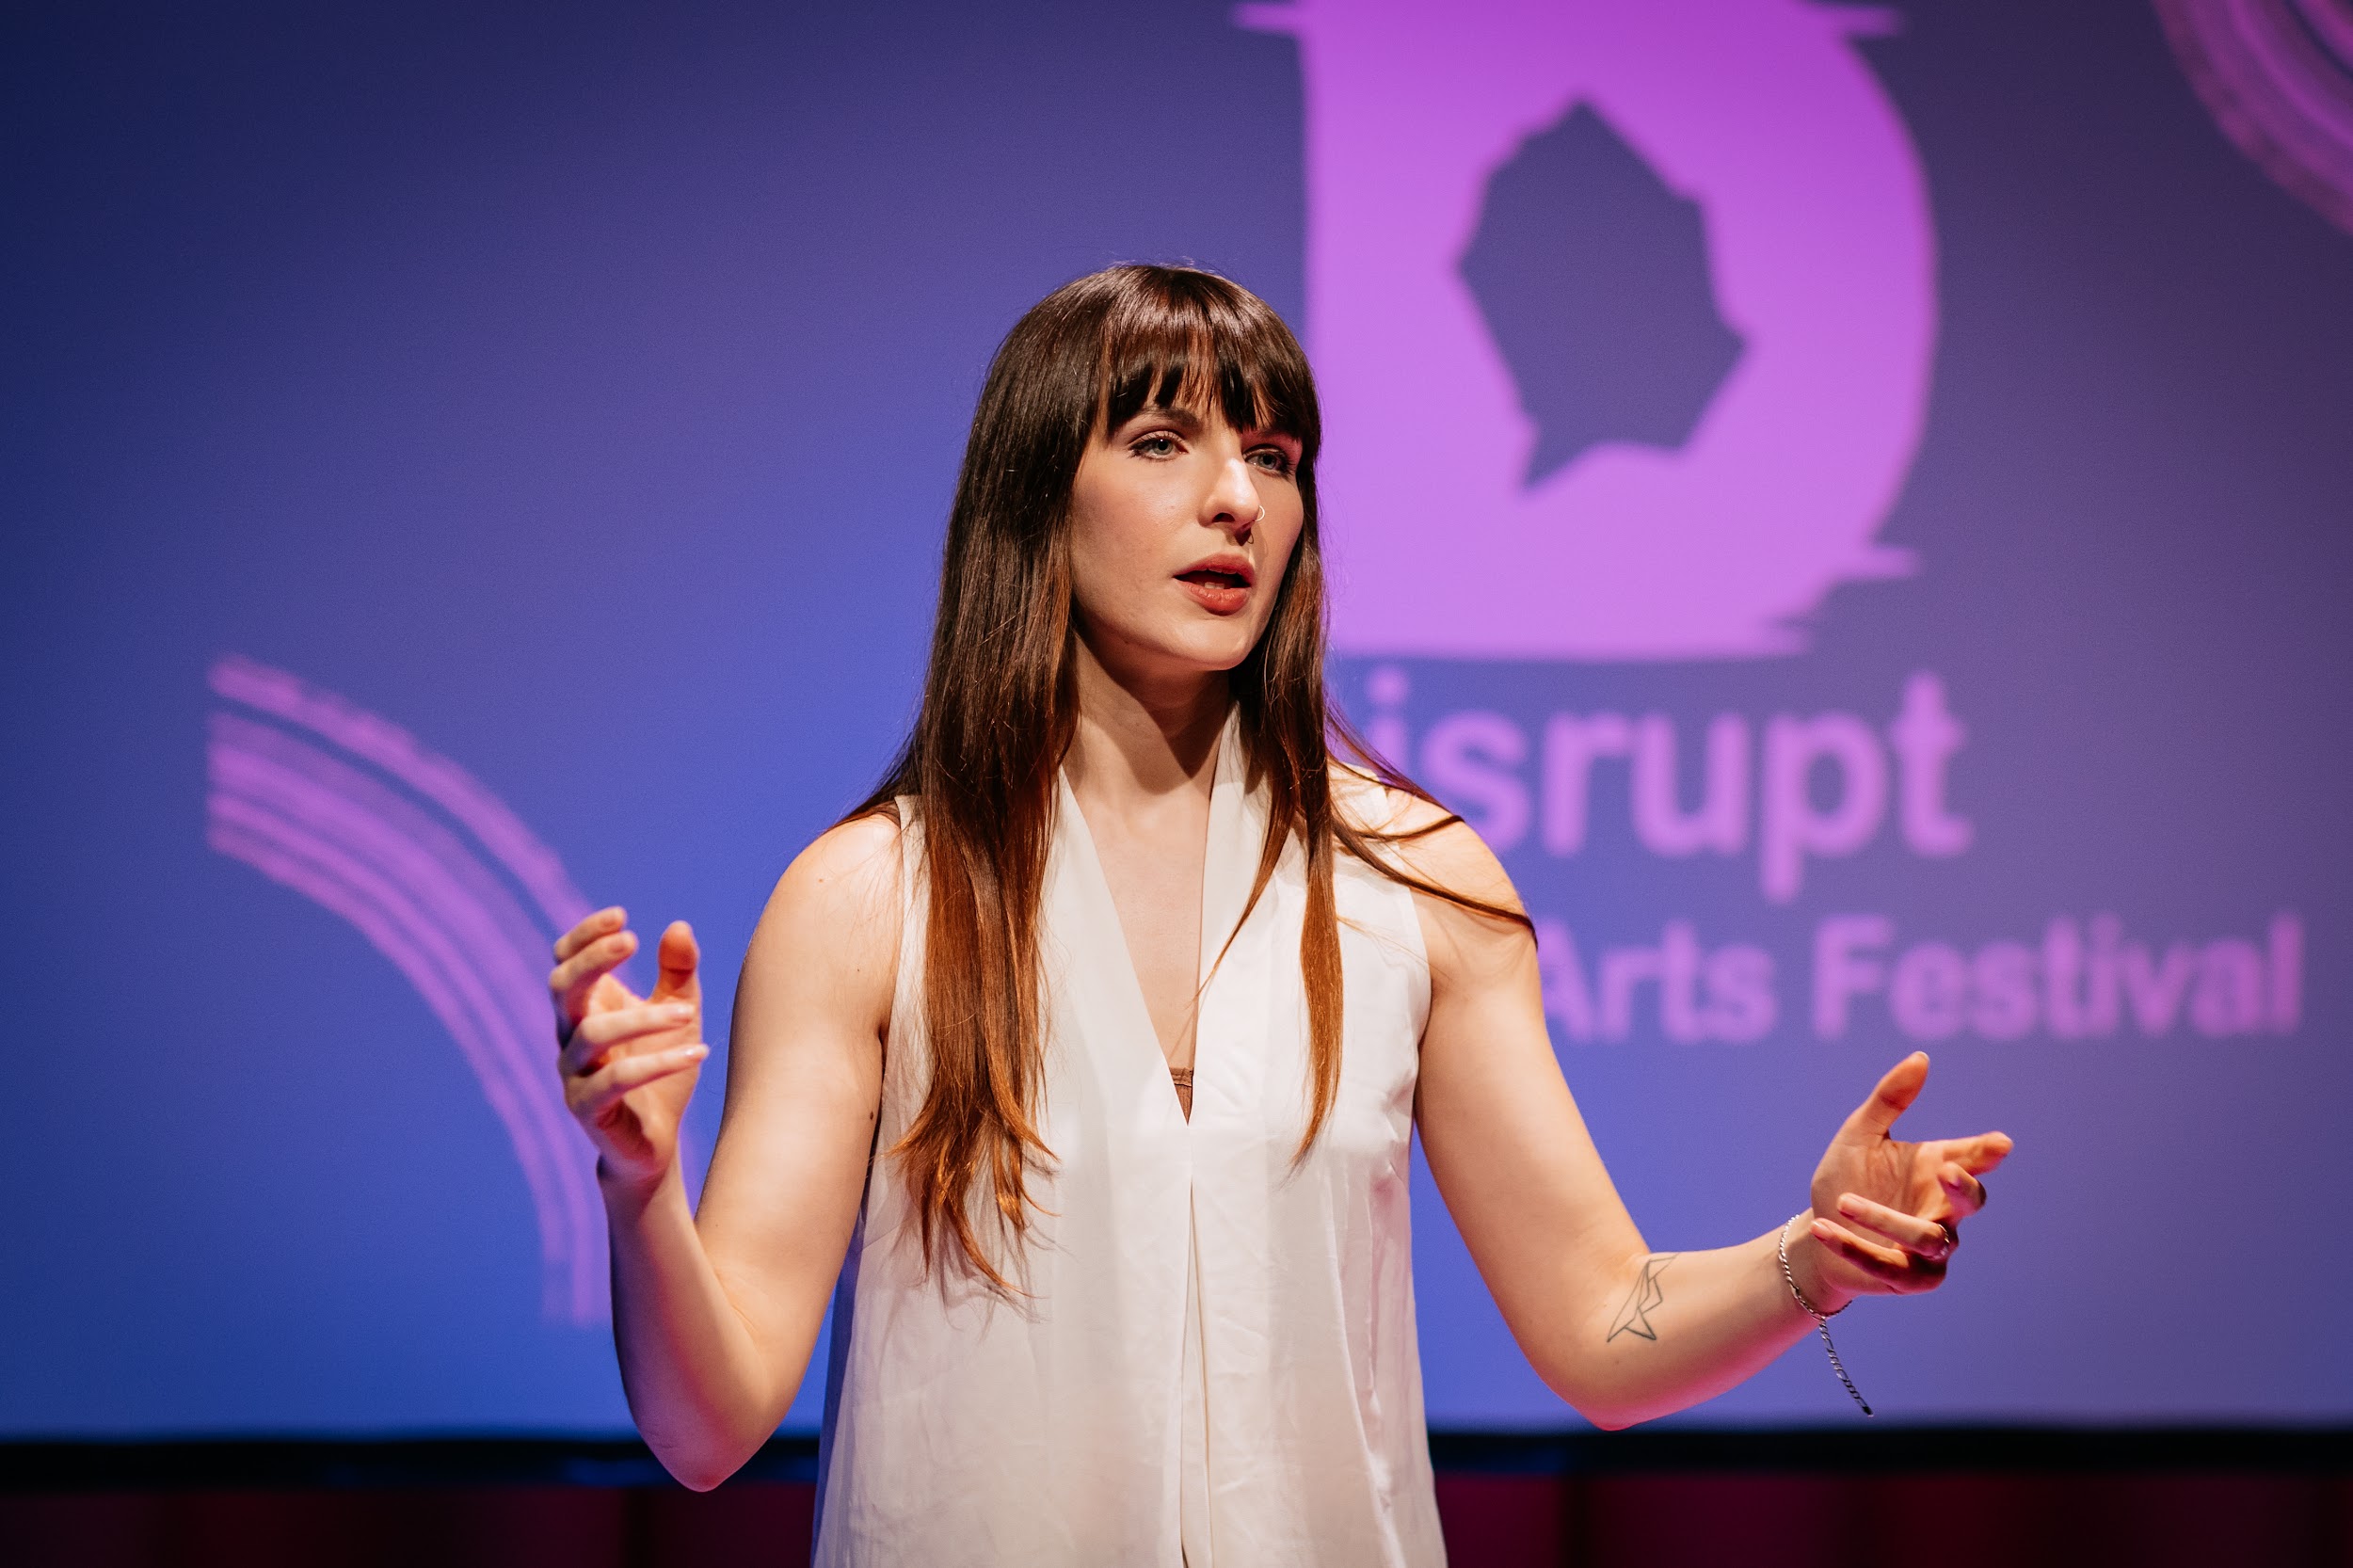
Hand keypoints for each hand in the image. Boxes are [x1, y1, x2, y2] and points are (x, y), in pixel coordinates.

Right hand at [548, 906, 709, 1189]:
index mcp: (585, 1008)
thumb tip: (678, 926)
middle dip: (593, 959)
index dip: (584, 936)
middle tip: (632, 940)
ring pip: (591, 1033)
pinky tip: (696, 1052)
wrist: (654, 1143)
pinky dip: (656, 1064)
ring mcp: (574, 1074)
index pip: (565, 961)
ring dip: (641, 1017)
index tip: (621, 916)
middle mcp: (570, 1037)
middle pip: (561, 987)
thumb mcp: (680, 1014)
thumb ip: (679, 972)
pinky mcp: (588, 1110)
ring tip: (687, 1014)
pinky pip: (614, 1081)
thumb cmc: (660, 1072)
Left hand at [1794, 1052, 2011, 1308]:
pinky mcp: (1907, 1278)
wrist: (1818, 1231)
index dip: (1987, 1152)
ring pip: (1927, 1238)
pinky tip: (1823, 1227)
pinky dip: (1855, 1248)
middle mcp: (1940, 1209)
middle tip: (1946, 1171)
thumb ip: (1889, 1099)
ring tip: (1844, 1201)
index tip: (1999, 1144)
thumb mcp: (1859, 1135)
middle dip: (1963, 1188)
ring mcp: (1929, 1249)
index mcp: (1936, 1169)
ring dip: (1885, 1219)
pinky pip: (1889, 1267)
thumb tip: (1920, 1058)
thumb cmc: (1848, 1178)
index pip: (1972, 1159)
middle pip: (1970, 1203)